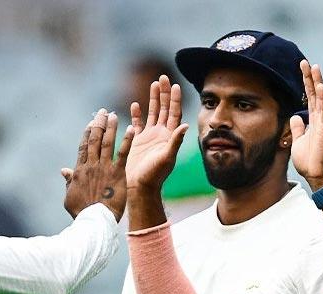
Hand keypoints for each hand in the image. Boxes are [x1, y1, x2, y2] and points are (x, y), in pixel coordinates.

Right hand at [62, 109, 133, 219]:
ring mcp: (105, 168)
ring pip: (107, 142)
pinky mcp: (118, 173)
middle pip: (94, 139)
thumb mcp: (70, 197)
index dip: (87, 132)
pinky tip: (132, 128)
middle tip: (103, 112)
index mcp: (80, 170)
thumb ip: (69, 182)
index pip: (84, 146)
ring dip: (111, 127)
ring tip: (114, 115)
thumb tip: (63, 171)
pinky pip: (123, 153)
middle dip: (98, 124)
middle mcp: (92, 165)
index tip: (91, 122)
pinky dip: (127, 140)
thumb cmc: (82, 213)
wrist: (94, 221)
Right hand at [124, 75, 188, 191]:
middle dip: (164, 93)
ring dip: (154, 99)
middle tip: (163, 77)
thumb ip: (176, 141)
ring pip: (153, 113)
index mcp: (169, 136)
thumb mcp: (167, 157)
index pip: (174, 113)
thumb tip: (186, 124)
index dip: (175, 99)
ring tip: (153, 83)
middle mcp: (161, 134)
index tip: (175, 85)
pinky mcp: (138, 141)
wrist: (140, 186)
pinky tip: (135, 104)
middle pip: (165, 108)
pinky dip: (137, 114)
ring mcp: (149, 137)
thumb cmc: (155, 175)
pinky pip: (138, 123)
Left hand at [289, 60, 322, 189]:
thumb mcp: (297, 141)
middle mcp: (319, 119)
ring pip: (321, 97)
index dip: (306, 83)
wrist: (316, 175)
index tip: (303, 69)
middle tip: (305, 62)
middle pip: (315, 93)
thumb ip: (297, 128)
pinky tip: (320, 85)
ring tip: (314, 66)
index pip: (310, 97)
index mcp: (313, 121)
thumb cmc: (309, 161)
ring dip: (317, 82)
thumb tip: (295, 116)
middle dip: (310, 77)